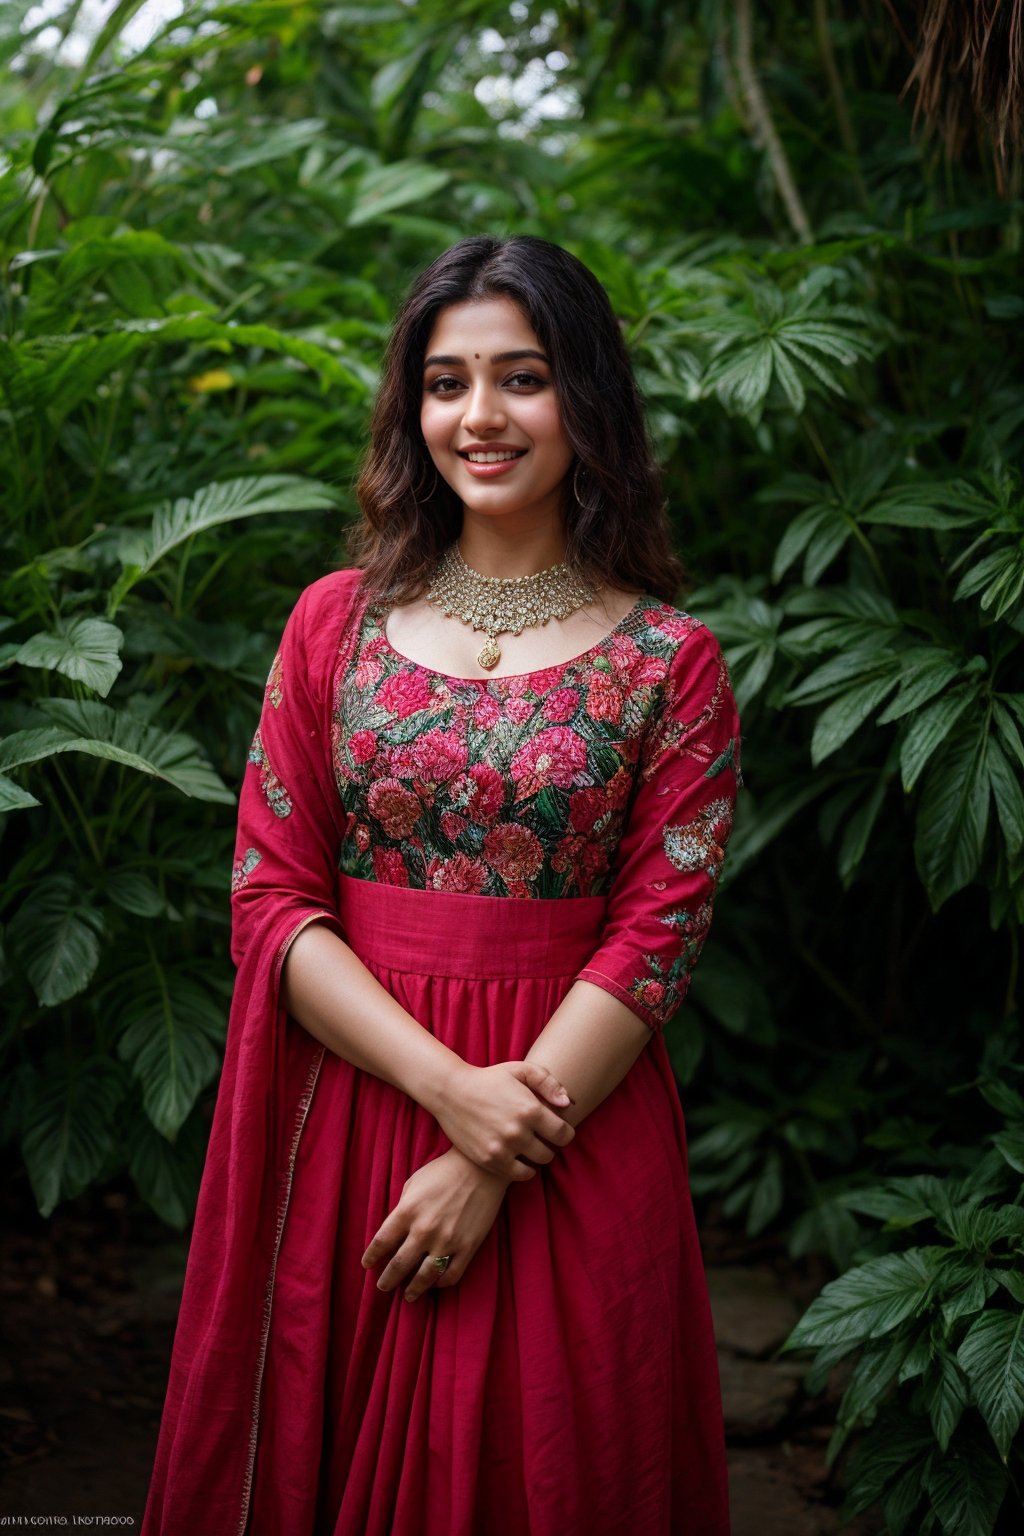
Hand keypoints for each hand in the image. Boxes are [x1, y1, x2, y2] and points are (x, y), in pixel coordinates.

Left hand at [361, 1147, 509, 1301]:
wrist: (482, 1167)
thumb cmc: (443, 1171)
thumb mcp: (414, 1183)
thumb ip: (402, 1208)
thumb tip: (396, 1231)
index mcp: (407, 1211)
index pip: (381, 1243)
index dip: (371, 1257)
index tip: (367, 1265)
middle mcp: (424, 1230)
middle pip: (398, 1266)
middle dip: (387, 1280)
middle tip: (382, 1287)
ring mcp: (447, 1241)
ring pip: (424, 1277)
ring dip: (413, 1290)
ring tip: (408, 1296)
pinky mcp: (468, 1247)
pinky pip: (451, 1275)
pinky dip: (441, 1283)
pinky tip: (435, 1283)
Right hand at [430, 1059, 575, 1181]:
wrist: (451, 1092)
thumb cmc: (489, 1078)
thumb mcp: (520, 1070)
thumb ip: (548, 1082)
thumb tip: (568, 1103)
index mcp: (530, 1109)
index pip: (564, 1134)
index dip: (565, 1132)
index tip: (558, 1129)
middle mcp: (518, 1131)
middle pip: (551, 1152)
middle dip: (550, 1145)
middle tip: (541, 1137)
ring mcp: (503, 1149)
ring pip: (537, 1165)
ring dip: (536, 1157)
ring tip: (529, 1146)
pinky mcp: (489, 1160)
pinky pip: (519, 1175)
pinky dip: (523, 1169)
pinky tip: (519, 1157)